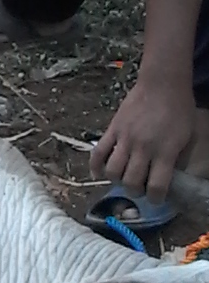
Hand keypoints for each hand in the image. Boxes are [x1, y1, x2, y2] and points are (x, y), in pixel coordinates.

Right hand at [92, 73, 197, 201]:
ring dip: (117, 180)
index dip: (155, 198)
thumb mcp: (186, 136)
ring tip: (123, 178)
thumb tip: (166, 176)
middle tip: (139, 188)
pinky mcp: (112, 130)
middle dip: (135, 191)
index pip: (156, 186)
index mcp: (165, 151)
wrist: (162, 84)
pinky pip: (98, 153)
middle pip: (131, 182)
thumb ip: (176, 158)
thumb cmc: (179, 109)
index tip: (156, 198)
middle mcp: (143, 148)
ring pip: (113, 171)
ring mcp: (125, 139)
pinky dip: (95, 167)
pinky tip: (98, 173)